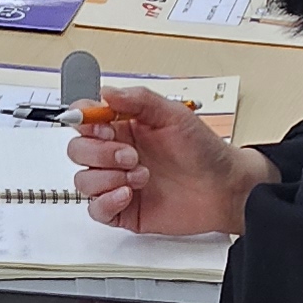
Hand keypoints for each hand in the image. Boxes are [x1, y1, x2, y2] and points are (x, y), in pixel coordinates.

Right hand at [69, 85, 275, 236]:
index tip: (101, 126)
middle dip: (99, 153)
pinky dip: (106, 201)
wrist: (225, 189)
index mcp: (124, 127)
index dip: (84, 122)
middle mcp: (116, 154)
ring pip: (82, 181)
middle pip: (77, 151)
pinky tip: (128, 194)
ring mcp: (117, 183)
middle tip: (131, 155)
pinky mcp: (123, 210)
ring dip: (107, 177)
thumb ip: (138, 99)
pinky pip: (95, 209)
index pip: (84, 119)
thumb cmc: (204, 151)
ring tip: (140, 176)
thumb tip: (105, 92)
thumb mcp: (174, 115)